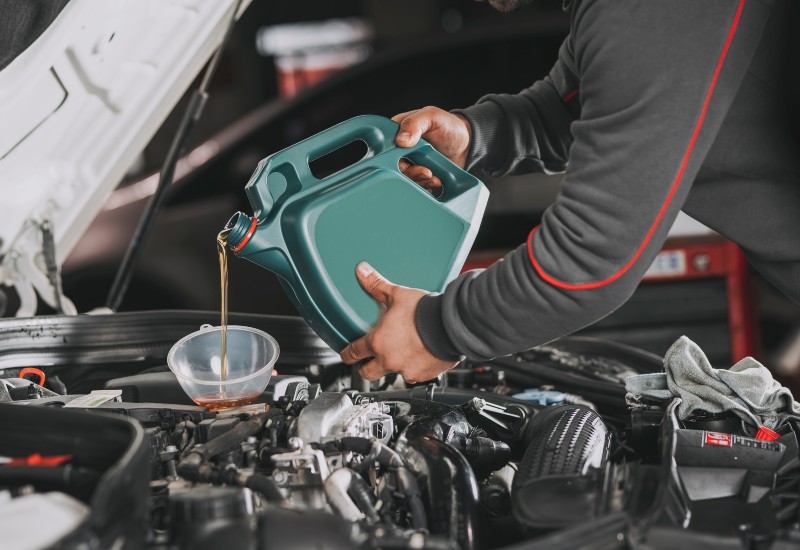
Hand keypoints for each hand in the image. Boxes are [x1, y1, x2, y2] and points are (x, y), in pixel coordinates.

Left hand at [340, 262, 459, 383]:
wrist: (452, 325)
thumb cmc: (425, 312)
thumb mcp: (398, 294)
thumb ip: (377, 285)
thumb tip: (362, 271)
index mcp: (378, 342)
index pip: (353, 353)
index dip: (347, 353)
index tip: (347, 354)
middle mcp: (389, 360)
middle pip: (367, 373)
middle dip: (366, 366)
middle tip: (370, 359)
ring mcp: (406, 370)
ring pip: (392, 374)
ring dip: (393, 365)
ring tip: (402, 352)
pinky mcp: (423, 375)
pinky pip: (413, 376)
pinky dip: (414, 367)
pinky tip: (420, 355)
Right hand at [392, 107, 471, 194]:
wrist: (467, 144)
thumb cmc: (449, 126)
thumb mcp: (432, 117)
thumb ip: (415, 124)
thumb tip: (400, 140)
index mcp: (397, 131)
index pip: (385, 147)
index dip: (391, 157)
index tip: (406, 162)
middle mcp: (400, 149)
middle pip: (394, 166)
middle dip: (409, 172)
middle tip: (425, 171)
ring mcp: (410, 163)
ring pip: (404, 178)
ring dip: (418, 180)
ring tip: (433, 176)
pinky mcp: (418, 175)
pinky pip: (415, 185)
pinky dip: (425, 186)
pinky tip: (435, 181)